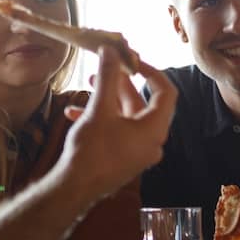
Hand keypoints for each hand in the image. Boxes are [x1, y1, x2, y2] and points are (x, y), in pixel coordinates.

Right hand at [57, 46, 176, 203]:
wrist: (74, 189)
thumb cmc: (91, 150)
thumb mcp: (99, 109)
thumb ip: (107, 77)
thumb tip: (110, 50)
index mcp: (155, 129)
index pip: (166, 92)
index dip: (151, 71)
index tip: (131, 60)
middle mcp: (152, 141)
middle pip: (143, 103)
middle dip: (120, 84)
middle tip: (104, 67)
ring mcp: (139, 152)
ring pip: (127, 117)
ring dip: (107, 99)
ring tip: (86, 83)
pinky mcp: (124, 158)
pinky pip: (119, 131)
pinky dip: (102, 119)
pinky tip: (75, 112)